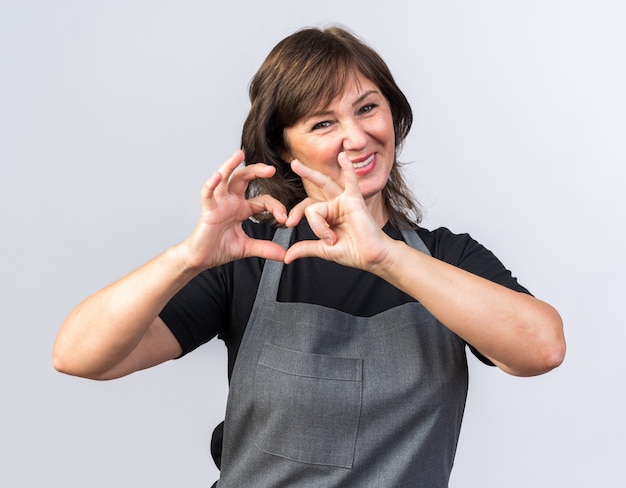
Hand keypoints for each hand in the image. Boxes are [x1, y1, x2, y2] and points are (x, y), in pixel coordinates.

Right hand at [182, 150, 287, 270]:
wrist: (201, 259)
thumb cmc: (219, 248)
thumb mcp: (247, 247)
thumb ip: (265, 248)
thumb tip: (284, 255)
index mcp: (241, 209)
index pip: (263, 200)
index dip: (276, 207)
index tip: (285, 219)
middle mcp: (230, 202)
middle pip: (244, 178)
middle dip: (257, 171)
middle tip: (271, 169)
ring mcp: (218, 204)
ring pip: (224, 179)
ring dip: (230, 165)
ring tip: (239, 154)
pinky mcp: (207, 211)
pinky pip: (207, 194)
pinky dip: (211, 184)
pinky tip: (217, 176)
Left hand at [284, 152, 391, 270]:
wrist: (372, 257)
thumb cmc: (354, 252)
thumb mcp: (324, 250)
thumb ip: (306, 248)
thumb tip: (287, 257)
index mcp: (328, 216)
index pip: (308, 209)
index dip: (298, 216)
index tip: (294, 228)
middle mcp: (335, 206)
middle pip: (314, 193)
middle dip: (303, 183)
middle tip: (292, 171)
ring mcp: (345, 201)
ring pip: (321, 196)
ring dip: (310, 176)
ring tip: (295, 165)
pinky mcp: (355, 200)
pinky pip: (351, 181)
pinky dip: (348, 169)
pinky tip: (343, 157)